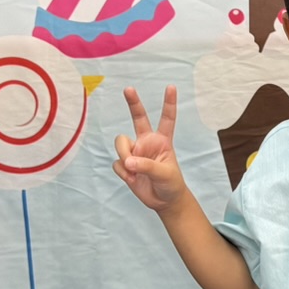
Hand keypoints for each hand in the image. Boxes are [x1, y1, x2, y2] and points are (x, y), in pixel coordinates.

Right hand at [113, 85, 188, 212]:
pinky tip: (132, 178)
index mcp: (162, 141)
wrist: (164, 201)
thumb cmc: (171, 184)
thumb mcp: (165, 174)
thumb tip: (128, 161)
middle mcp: (147, 142)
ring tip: (133, 170)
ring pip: (121, 143)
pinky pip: (117, 162)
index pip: (167, 118)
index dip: (169, 103)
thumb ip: (147, 166)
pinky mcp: (125, 164)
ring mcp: (135, 152)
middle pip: (138, 117)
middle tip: (128, 89)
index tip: (171, 87)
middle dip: (133, 103)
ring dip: (124, 154)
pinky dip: (123, 171)